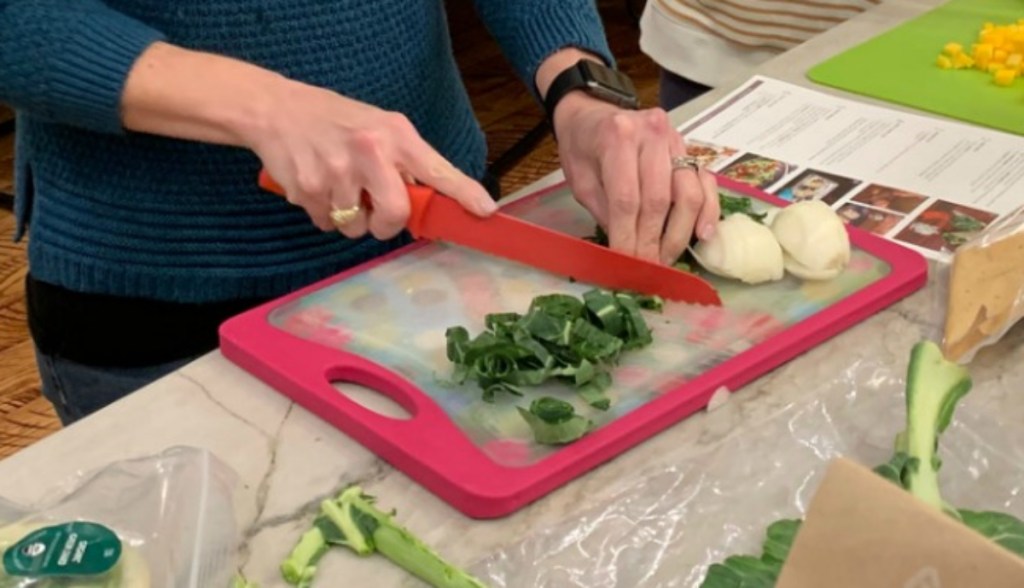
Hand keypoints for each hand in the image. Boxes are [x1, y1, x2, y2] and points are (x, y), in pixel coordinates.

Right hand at [244, 81, 496, 237]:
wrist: (276, 110)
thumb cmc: (335, 120)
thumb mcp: (378, 127)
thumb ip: (403, 161)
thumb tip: (426, 202)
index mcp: (394, 135)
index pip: (437, 168)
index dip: (463, 192)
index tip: (485, 210)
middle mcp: (370, 151)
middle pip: (395, 215)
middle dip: (385, 224)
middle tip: (374, 212)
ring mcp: (337, 171)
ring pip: (356, 226)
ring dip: (349, 218)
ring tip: (337, 186)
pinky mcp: (309, 189)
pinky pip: (326, 224)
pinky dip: (323, 214)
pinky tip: (317, 185)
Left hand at [553, 93, 719, 264]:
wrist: (593, 112)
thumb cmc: (582, 147)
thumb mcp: (580, 179)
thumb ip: (604, 211)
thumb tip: (626, 250)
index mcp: (617, 137)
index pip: (627, 199)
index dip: (629, 237)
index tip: (628, 264)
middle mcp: (652, 133)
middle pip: (660, 199)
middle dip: (654, 241)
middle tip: (648, 268)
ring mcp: (676, 139)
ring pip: (688, 193)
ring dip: (679, 233)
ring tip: (667, 258)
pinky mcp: (690, 148)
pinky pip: (706, 182)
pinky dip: (708, 210)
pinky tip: (702, 234)